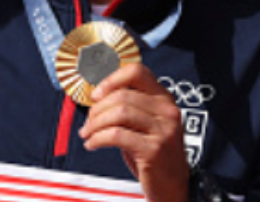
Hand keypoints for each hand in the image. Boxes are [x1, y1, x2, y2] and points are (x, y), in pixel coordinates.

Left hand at [79, 63, 188, 201]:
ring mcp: (164, 130)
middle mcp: (168, 111)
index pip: (137, 72)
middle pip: (122, 95)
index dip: (111, 79)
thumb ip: (128, 106)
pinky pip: (116, 135)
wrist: (172, 187)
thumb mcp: (144, 124)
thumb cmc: (152, 153)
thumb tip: (96, 95)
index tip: (96, 95)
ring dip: (95, 124)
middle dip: (97, 109)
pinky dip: (98, 138)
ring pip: (118, 113)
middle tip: (88, 123)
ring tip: (87, 134)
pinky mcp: (154, 149)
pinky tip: (92, 144)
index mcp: (164, 99)